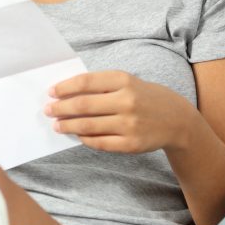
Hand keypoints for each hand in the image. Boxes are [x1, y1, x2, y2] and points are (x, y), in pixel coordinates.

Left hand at [46, 71, 194, 153]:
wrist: (176, 120)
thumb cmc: (144, 97)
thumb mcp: (127, 82)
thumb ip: (101, 86)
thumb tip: (67, 94)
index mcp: (124, 80)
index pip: (85, 82)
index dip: (64, 88)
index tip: (51, 92)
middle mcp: (126, 101)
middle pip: (83, 105)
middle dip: (61, 108)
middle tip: (48, 110)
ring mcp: (129, 124)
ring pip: (88, 126)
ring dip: (68, 126)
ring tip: (57, 125)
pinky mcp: (131, 144)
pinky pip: (99, 143)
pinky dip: (85, 139)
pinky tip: (77, 135)